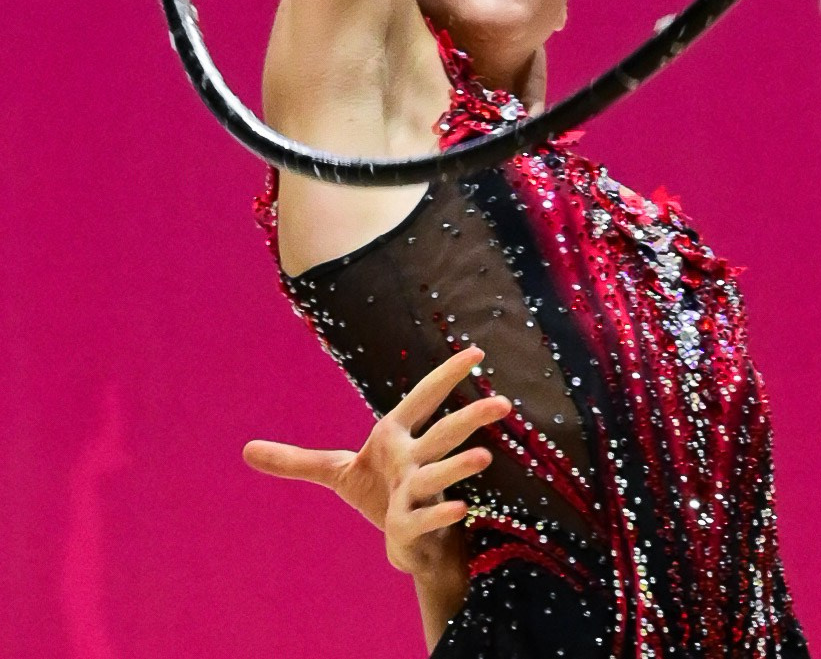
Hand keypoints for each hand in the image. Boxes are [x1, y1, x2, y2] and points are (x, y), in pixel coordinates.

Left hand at [243, 343, 510, 575]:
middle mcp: (413, 460)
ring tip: (484, 457)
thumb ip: (296, 461)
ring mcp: (416, 493)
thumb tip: (244, 449)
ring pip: (440, 475)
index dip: (447, 375)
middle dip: (471, 417)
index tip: (477, 351)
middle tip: (501, 401)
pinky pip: (428, 518)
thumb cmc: (381, 496)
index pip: (424, 399)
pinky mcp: (412, 525)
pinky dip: (442, 513)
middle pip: (442, 434)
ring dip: (460, 465)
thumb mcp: (338, 473)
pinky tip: (461, 509)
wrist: (401, 544)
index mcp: (397, 439)